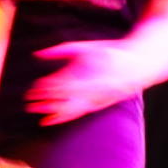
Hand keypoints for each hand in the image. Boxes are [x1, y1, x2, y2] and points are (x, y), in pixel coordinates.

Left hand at [25, 38, 146, 124]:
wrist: (139, 66)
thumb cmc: (111, 52)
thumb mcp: (88, 47)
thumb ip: (63, 50)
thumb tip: (38, 54)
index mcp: (92, 74)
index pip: (66, 84)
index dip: (50, 86)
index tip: (36, 86)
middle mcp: (95, 90)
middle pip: (66, 99)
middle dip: (47, 100)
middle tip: (29, 100)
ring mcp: (97, 99)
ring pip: (71, 109)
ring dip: (51, 110)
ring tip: (34, 110)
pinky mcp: (97, 105)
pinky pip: (77, 114)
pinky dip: (62, 118)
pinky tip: (47, 121)